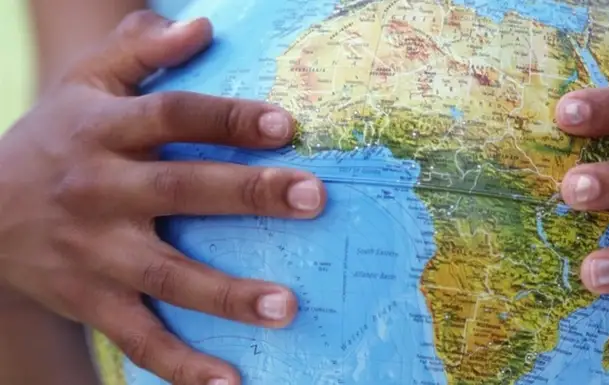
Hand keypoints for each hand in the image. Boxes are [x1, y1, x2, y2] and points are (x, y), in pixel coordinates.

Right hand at [0, 11, 326, 384]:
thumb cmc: (55, 139)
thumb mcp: (84, 85)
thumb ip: (139, 53)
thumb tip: (203, 25)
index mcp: (105, 131)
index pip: (173, 117)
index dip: (228, 118)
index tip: (285, 125)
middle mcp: (101, 190)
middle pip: (181, 188)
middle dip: (248, 193)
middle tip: (312, 197)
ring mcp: (95, 252)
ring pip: (166, 274)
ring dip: (226, 293)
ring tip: (286, 306)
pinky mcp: (90, 301)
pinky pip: (139, 339)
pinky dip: (181, 366)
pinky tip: (229, 383)